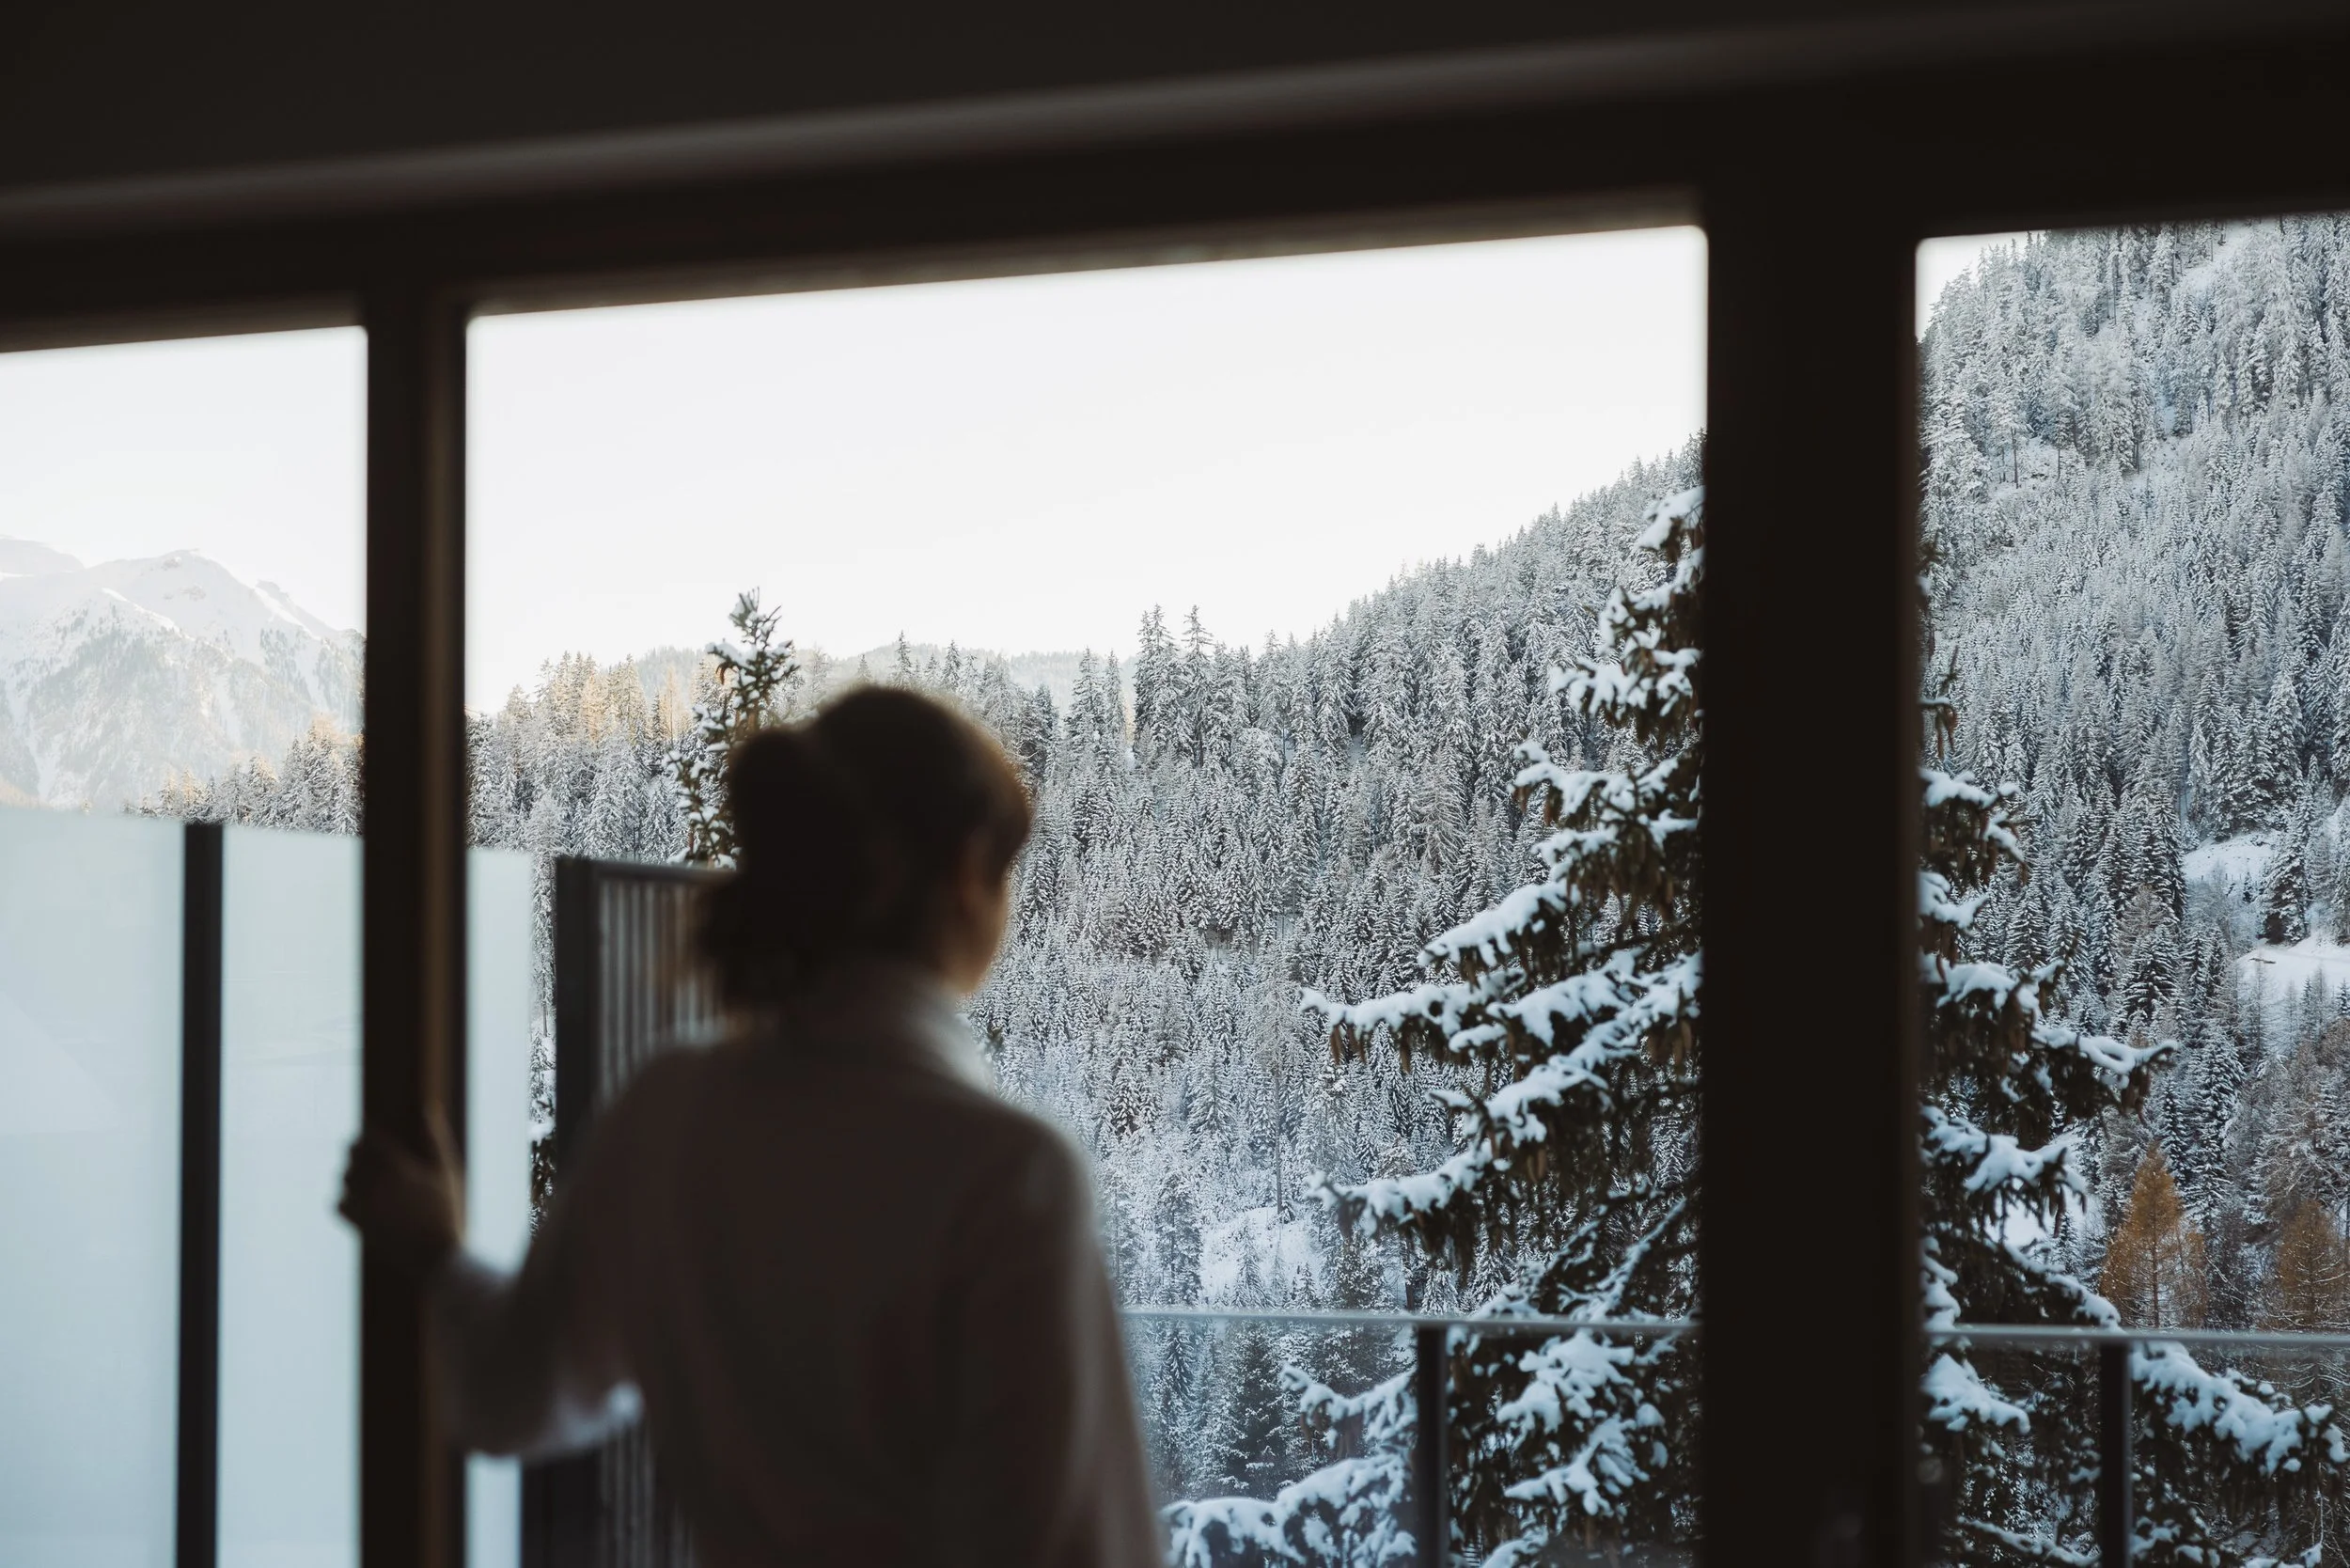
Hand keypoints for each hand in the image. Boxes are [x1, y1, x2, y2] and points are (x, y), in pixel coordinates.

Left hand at [338, 1108, 464, 1273]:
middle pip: (352, 1159)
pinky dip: (343, 1198)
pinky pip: (338, 1205)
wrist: (436, 1257)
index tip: (367, 1135)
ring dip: (350, 1174)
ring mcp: (365, 1207)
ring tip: (361, 1174)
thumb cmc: (446, 1211)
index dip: (365, 1136)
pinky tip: (357, 1198)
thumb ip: (434, 1139)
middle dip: (355, 1153)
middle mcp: (377, 1185)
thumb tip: (428, 1108)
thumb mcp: (446, 1172)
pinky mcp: (359, 1226)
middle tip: (361, 1153)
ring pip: (344, 1180)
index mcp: (399, 1168)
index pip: (368, 1142)